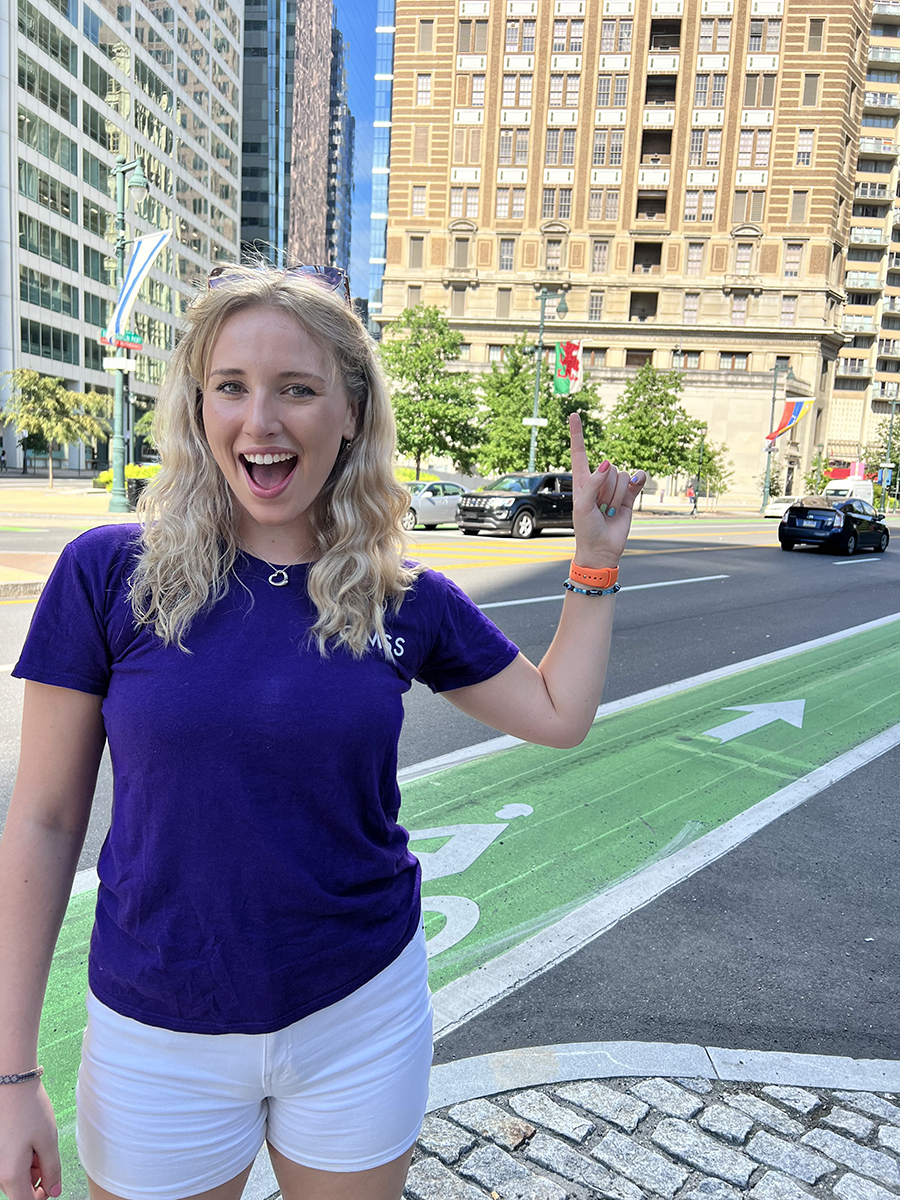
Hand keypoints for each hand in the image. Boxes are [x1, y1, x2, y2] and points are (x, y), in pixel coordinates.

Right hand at [0, 1084, 60, 1199]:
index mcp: (10, 1175)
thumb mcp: (48, 1140)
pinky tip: (27, 1139)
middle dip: (37, 1177)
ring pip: (15, 1177)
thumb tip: (54, 1190)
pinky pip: (8, 1165)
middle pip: (20, 1190)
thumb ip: (53, 1169)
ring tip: (37, 1141)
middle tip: (45, 1152)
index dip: (43, 1195)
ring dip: (29, 1167)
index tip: (53, 1180)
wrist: (11, 1084)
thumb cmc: (29, 1110)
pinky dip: (20, 1158)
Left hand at [568, 412, 645, 568]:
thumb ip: (592, 484)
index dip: (577, 434)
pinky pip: (637, 479)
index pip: (580, 452)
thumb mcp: (582, 506)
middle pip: (609, 468)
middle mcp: (599, 480)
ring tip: (608, 512)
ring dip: (616, 496)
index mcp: (582, 480)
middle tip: (599, 509)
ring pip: (622, 476)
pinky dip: (638, 481)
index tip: (574, 414)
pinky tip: (636, 486)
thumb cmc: (585, 528)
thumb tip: (607, 464)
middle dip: (606, 490)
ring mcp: (615, 487)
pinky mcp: (630, 495)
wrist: (602, 549)